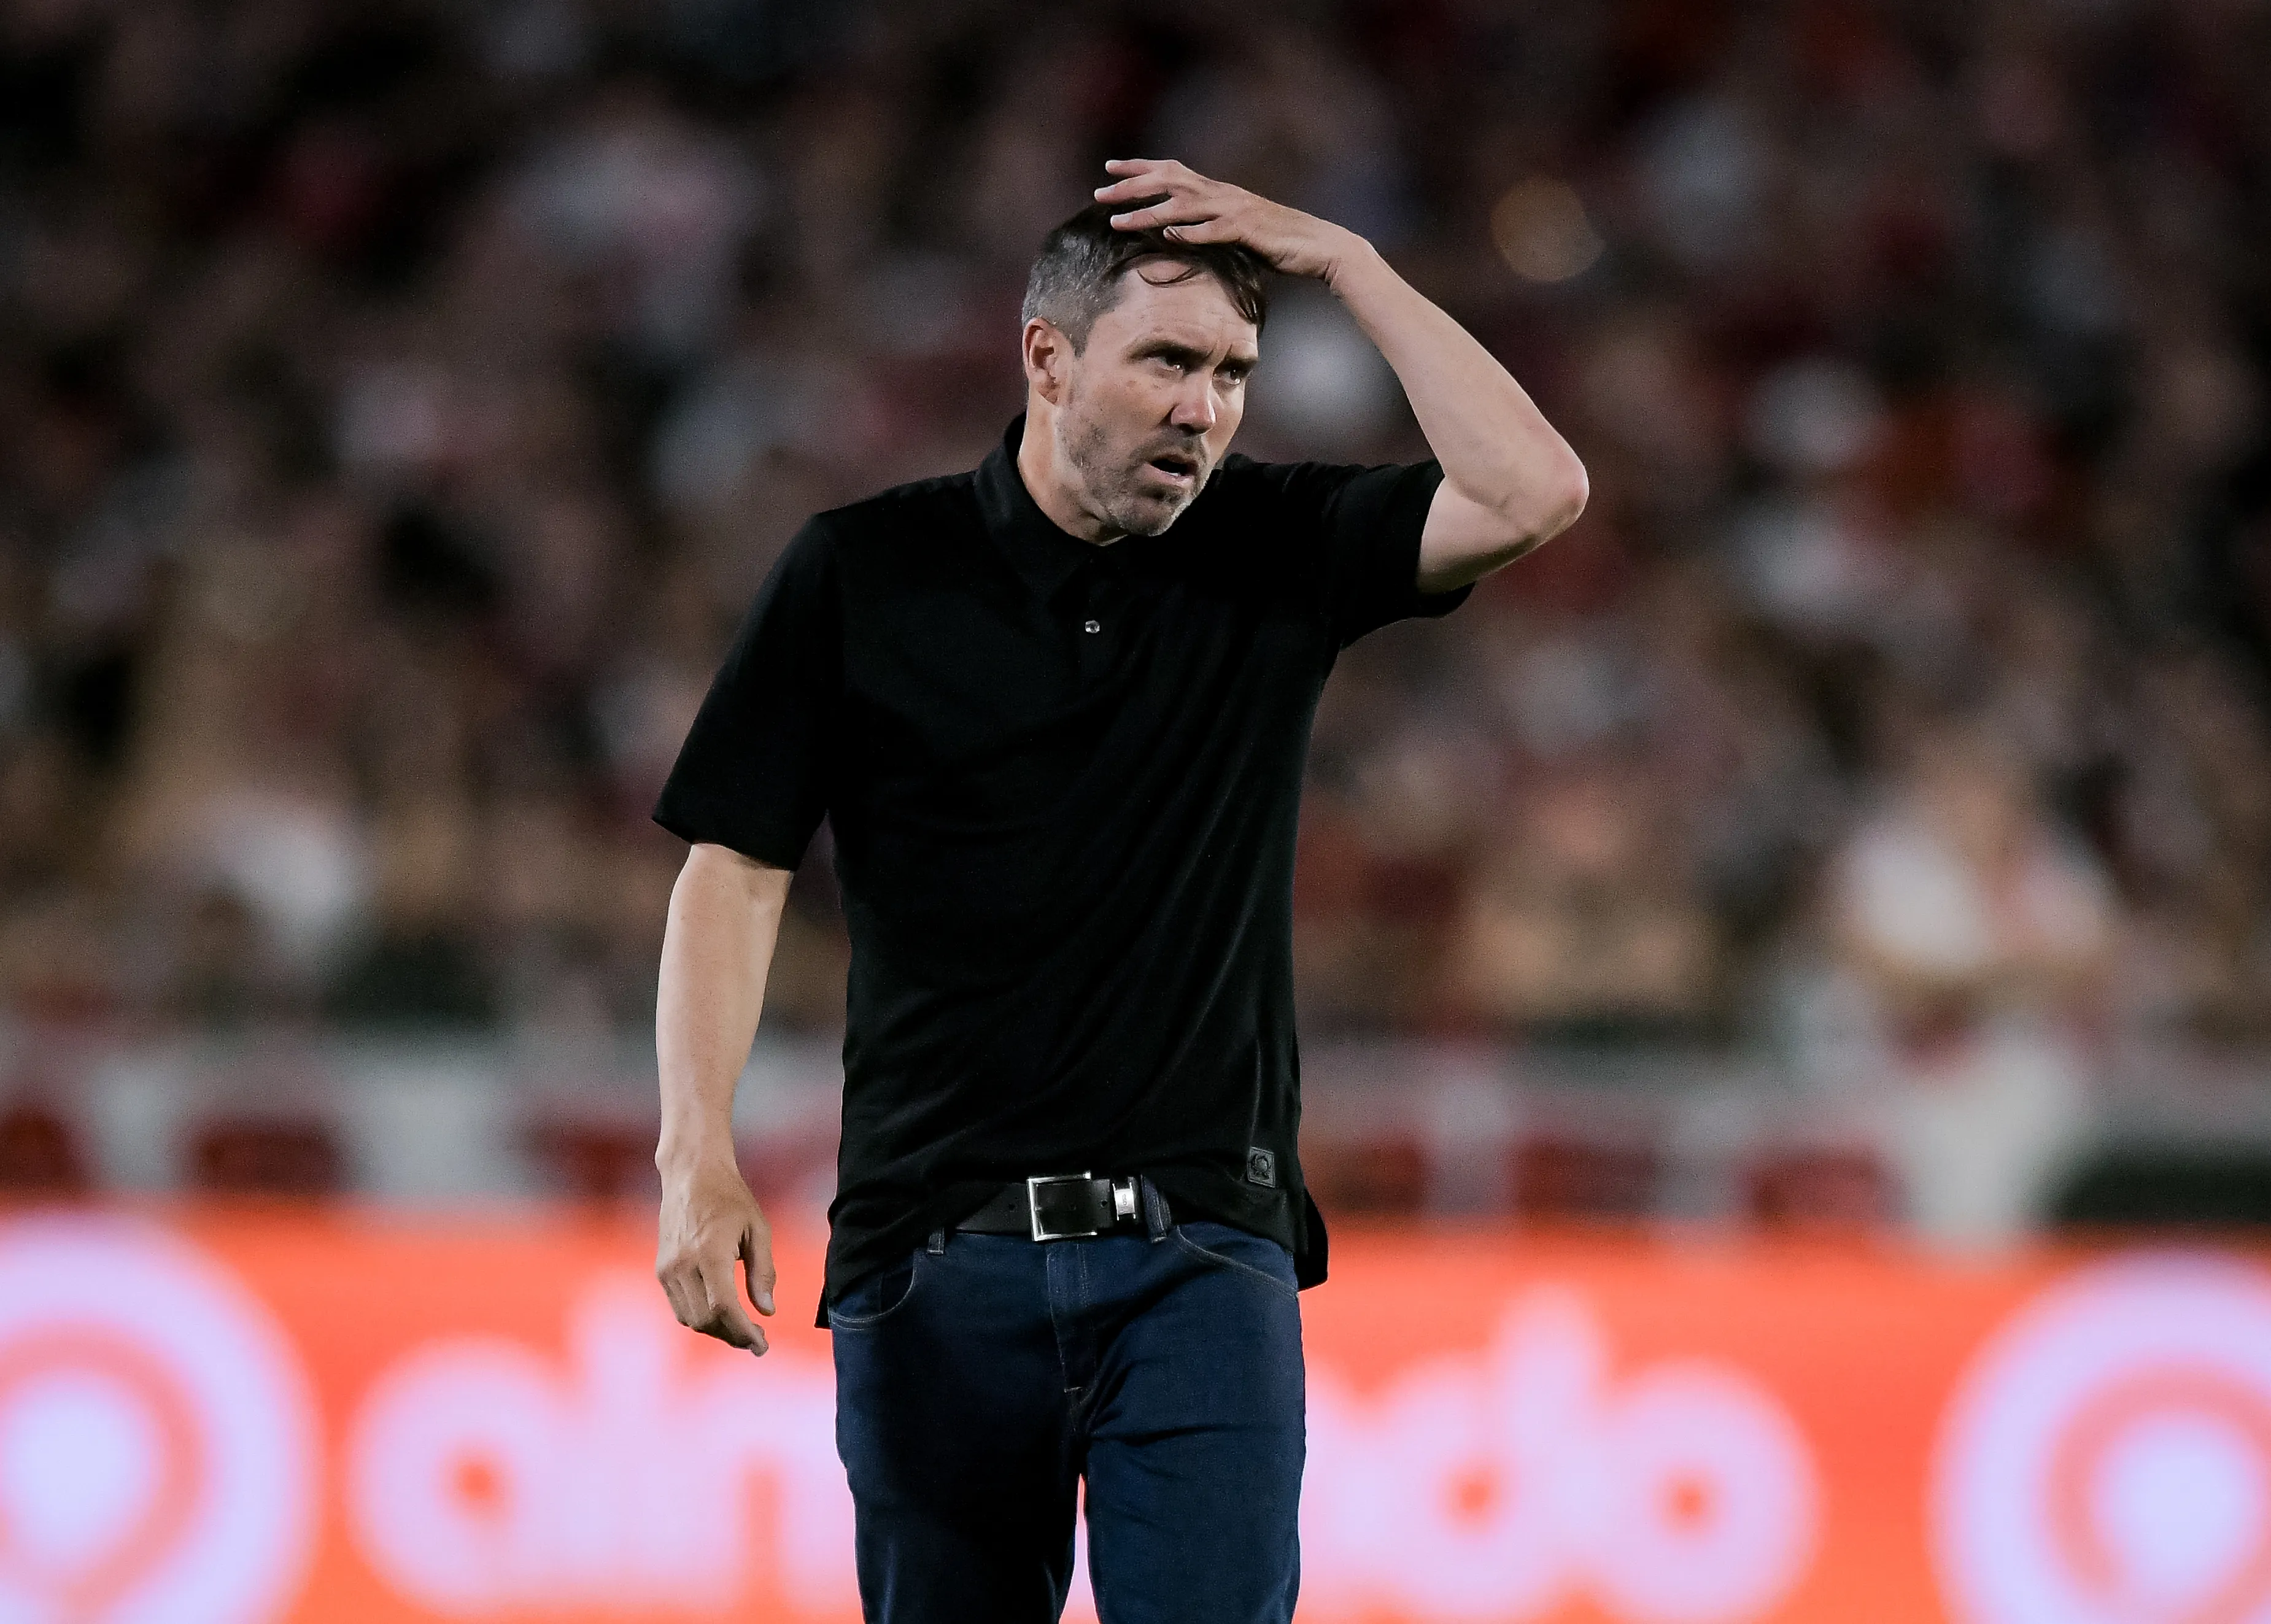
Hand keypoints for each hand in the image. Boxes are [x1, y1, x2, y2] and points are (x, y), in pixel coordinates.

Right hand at [656, 1149, 776, 1355]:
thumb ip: (763, 1271)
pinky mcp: (661, 1270)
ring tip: (742, 1328)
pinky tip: (721, 1313)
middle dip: (733, 1335)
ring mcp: (667, 1269)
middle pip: (705, 1320)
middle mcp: (683, 1265)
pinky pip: (679, 1307)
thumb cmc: (730, 1197)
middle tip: (758, 1337)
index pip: (724, 1308)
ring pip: (690, 1319)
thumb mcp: (757, 1229)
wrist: (691, 1174)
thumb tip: (767, 1310)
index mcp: (710, 1253)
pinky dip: (700, 1317)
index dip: (744, 1332)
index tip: (762, 1346)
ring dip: (717, 1330)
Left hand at [1094, 158, 1366, 284]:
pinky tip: (1170, 237)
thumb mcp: (1236, 233)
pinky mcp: (1250, 231)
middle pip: (1170, 181)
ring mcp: (1236, 211)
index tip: (1108, 168)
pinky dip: (1192, 233)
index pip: (1172, 171)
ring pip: (1184, 206)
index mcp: (1219, 192)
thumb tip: (1177, 235)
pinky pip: (1216, 231)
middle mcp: (1223, 194)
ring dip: (1149, 213)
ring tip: (1119, 220)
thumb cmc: (1279, 244)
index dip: (1139, 168)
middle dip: (1132, 187)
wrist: (1321, 247)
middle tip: (1099, 193)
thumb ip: (1208, 228)